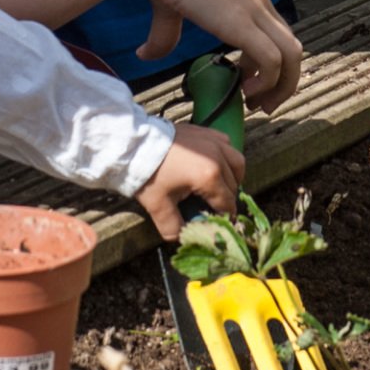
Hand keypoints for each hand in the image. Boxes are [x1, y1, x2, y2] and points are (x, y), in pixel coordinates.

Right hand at [124, 0, 302, 113]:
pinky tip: (245, 91)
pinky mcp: (245, 22)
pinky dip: (267, 82)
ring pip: (292, 54)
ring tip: (260, 105)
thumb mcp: (167, 3)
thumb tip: (146, 55)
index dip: (262, 57)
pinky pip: (274, 61)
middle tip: (260, 102)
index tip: (245, 79)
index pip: (270, 26)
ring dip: (281, 85)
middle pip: (289, 42)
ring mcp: (255, 8)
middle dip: (282, 77)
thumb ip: (165, 32)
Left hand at [135, 122, 246, 236]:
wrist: (132, 142)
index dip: (224, 218)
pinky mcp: (205, 131)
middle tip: (211, 208)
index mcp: (209, 177)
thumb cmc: (147, 173)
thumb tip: (184, 238)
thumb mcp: (158, 207)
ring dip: (232, 178)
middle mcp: (217, 157)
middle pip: (233, 186)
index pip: (227, 204)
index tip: (217, 223)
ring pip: (237, 163)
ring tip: (219, 187)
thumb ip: (174, 228)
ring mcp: (213, 141)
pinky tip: (214, 164)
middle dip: (225, 200)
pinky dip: (226, 157)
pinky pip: (227, 145)